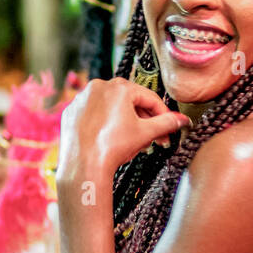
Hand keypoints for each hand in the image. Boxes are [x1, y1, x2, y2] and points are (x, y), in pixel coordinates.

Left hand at [56, 77, 191, 188]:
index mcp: (119, 87)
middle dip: (143, 121)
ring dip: (124, 122)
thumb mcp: (146, 133)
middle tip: (153, 139)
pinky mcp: (71, 112)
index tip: (168, 127)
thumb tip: (181, 120)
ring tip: (131, 142)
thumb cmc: (113, 147)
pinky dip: (103, 125)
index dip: (162, 115)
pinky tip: (109, 140)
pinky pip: (93, 115)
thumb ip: (166, 123)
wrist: (84, 165)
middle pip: (130, 102)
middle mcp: (99, 87)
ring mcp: (82, 99)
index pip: (149, 98)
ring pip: (111, 108)